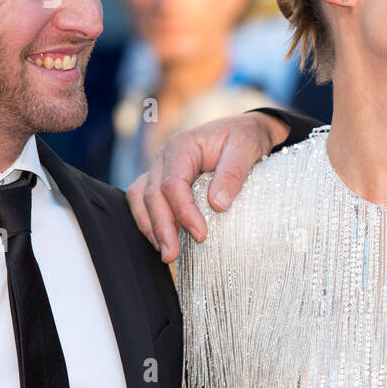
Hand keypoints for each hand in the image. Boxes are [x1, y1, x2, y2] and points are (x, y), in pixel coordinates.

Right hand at [126, 111, 287, 262]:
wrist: (244, 132)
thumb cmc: (244, 138)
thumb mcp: (246, 148)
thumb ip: (233, 173)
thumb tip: (217, 205)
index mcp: (183, 146)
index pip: (173, 184)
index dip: (184, 212)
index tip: (201, 235)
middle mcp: (165, 156)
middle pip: (152, 195)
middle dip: (161, 227)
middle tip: (172, 255)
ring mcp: (160, 169)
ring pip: (140, 198)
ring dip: (149, 226)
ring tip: (165, 252)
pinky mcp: (162, 181)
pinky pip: (143, 200)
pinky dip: (147, 220)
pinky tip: (161, 239)